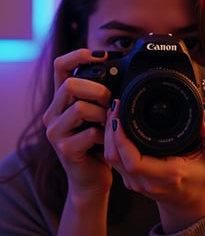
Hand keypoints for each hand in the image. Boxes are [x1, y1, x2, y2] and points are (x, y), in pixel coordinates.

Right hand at [42, 49, 112, 199]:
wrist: (92, 179)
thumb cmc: (98, 142)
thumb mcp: (98, 112)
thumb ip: (100, 93)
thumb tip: (120, 68)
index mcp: (61, 100)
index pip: (60, 66)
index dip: (79, 55)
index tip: (102, 56)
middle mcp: (53, 113)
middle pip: (70, 85)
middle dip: (98, 90)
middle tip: (111, 101)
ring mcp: (55, 132)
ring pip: (79, 108)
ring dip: (103, 113)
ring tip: (110, 122)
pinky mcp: (65, 150)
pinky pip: (90, 133)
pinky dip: (105, 134)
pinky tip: (108, 139)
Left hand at [104, 100, 204, 232]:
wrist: (189, 204)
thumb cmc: (201, 177)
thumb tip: (204, 117)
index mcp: (167, 174)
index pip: (133, 160)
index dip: (121, 139)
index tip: (120, 117)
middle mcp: (147, 181)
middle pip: (115, 156)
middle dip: (111, 130)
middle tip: (116, 105)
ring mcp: (136, 182)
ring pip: (111, 158)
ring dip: (108, 134)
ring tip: (114, 111)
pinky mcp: (130, 180)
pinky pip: (113, 160)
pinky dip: (110, 142)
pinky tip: (115, 125)